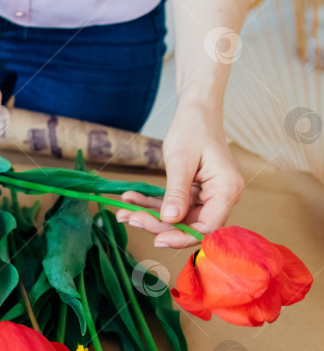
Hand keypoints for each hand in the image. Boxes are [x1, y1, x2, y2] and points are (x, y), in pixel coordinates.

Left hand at [116, 103, 244, 247]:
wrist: (196, 111)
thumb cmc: (193, 129)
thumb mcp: (181, 160)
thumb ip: (176, 192)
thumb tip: (170, 219)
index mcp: (227, 190)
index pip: (207, 227)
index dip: (182, 237)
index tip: (157, 239)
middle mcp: (221, 197)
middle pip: (189, 225)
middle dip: (158, 225)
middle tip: (130, 217)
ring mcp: (207, 197)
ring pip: (177, 218)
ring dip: (149, 215)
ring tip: (124, 211)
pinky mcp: (193, 194)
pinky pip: (171, 206)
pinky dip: (151, 204)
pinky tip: (131, 200)